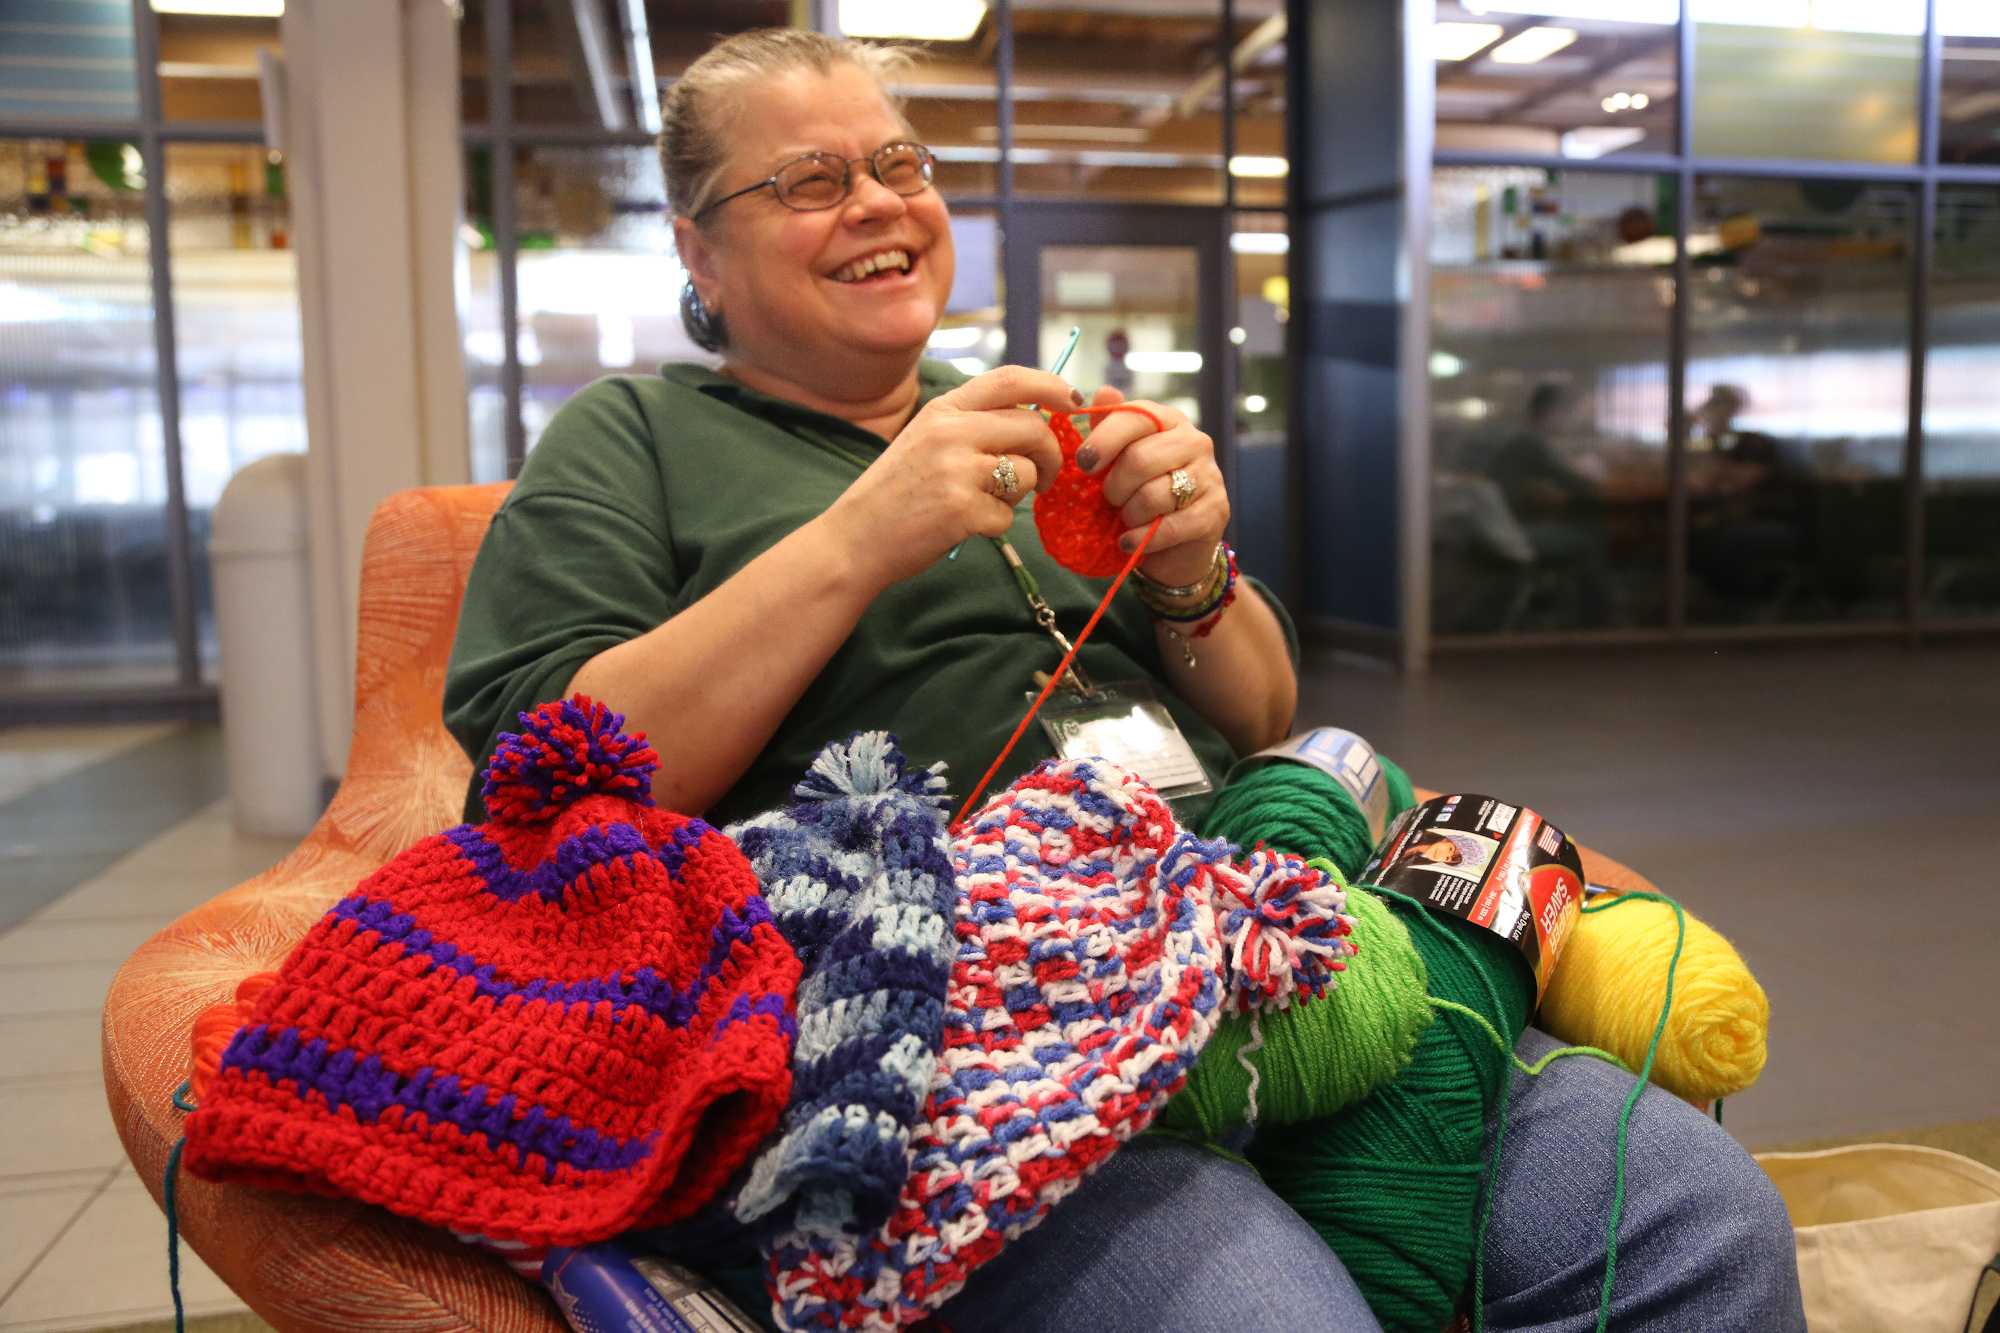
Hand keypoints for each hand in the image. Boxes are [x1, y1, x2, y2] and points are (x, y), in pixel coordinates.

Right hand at [820, 365, 1077, 587]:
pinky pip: (1007, 516)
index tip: (1074, 402)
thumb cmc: (896, 492)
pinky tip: (964, 525)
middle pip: (1034, 429)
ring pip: (1027, 474)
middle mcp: (950, 432)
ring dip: (1019, 494)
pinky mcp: (961, 509)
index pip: (1011, 380)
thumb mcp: (926, 439)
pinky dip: (994, 525)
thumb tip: (1036, 417)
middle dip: (1052, 455)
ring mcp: (956, 470)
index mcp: (943, 409)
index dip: (1052, 386)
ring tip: (984, 502)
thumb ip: (972, 424)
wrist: (854, 538)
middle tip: (1047, 477)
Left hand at [1073, 386, 1227, 588]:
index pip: (1135, 416)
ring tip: (1127, 519)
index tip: (1084, 465)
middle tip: (1110, 499)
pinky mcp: (1215, 512)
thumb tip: (1102, 392)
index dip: (1103, 441)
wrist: (1175, 543)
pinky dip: (1141, 538)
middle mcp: (1195, 441)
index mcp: (1169, 420)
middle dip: (1114, 486)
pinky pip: (1168, 526)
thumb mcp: (1119, 460)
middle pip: (1140, 459)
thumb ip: (1109, 428)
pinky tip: (1129, 541)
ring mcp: (1209, 476)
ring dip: (1129, 514)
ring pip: (1153, 495)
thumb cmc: (1141, 492)